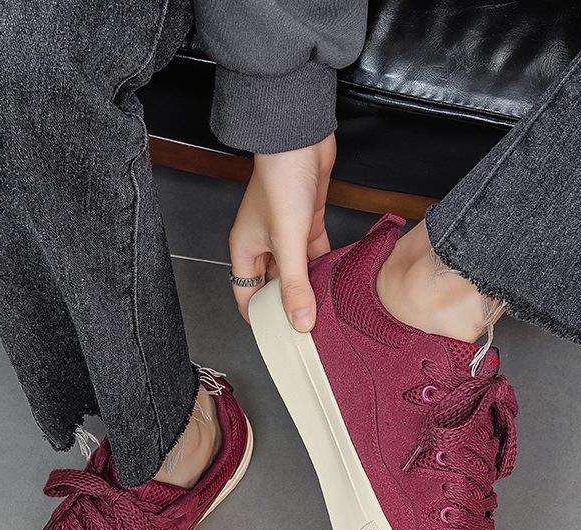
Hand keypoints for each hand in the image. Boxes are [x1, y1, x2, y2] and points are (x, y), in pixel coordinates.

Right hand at [229, 133, 335, 331]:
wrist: (300, 141)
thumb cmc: (281, 183)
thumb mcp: (288, 243)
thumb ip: (295, 285)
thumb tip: (300, 322)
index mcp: (245, 250)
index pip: (246, 296)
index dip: (261, 317)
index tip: (281, 338)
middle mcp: (262, 245)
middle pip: (273, 286)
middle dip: (289, 306)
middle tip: (309, 329)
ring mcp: (285, 235)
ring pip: (296, 272)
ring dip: (309, 288)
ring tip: (326, 310)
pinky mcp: (306, 224)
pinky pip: (312, 255)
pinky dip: (322, 268)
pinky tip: (336, 282)